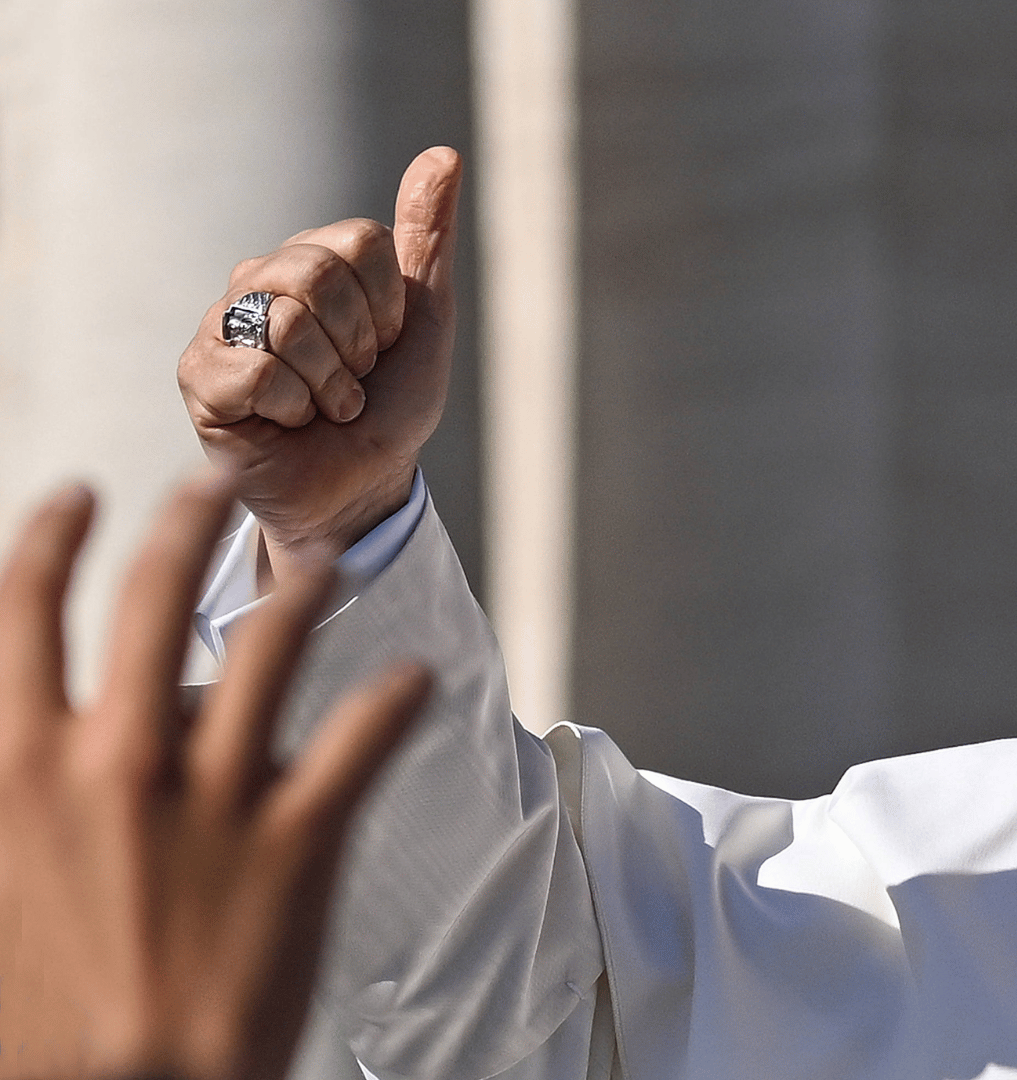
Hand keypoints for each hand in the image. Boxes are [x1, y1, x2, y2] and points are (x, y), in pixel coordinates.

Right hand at [0, 476, 429, 1079]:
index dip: (54, 538)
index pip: (28, 611)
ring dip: (299, 593)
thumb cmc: (40, 1023)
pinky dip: (397, 703)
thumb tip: (36, 743)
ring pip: (269, 647)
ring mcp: (215, 796)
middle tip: (216, 480)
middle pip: (152, 595)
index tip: (82, 495)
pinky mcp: (299, 842)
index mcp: (21, 765)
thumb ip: (20, 792)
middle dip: (186, 519)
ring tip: (321, 567)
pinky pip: (364, 742)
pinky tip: (418, 678)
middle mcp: (117, 760)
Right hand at [178, 148, 461, 570]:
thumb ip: (428, 238)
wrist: (363, 485)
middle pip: (316, 272)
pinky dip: (295, 406)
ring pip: (287, 321)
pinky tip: (290, 421)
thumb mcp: (426, 319)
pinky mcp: (199, 378)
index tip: (385, 343)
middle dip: (359, 342)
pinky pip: (255, 369)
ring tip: (326, 405)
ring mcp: (222, 327)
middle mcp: (258, 280)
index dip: (389, 305)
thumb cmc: (391, 405)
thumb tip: (444, 154)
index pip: (359, 240)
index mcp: (312, 259)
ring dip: (331, 382)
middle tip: (355, 378)